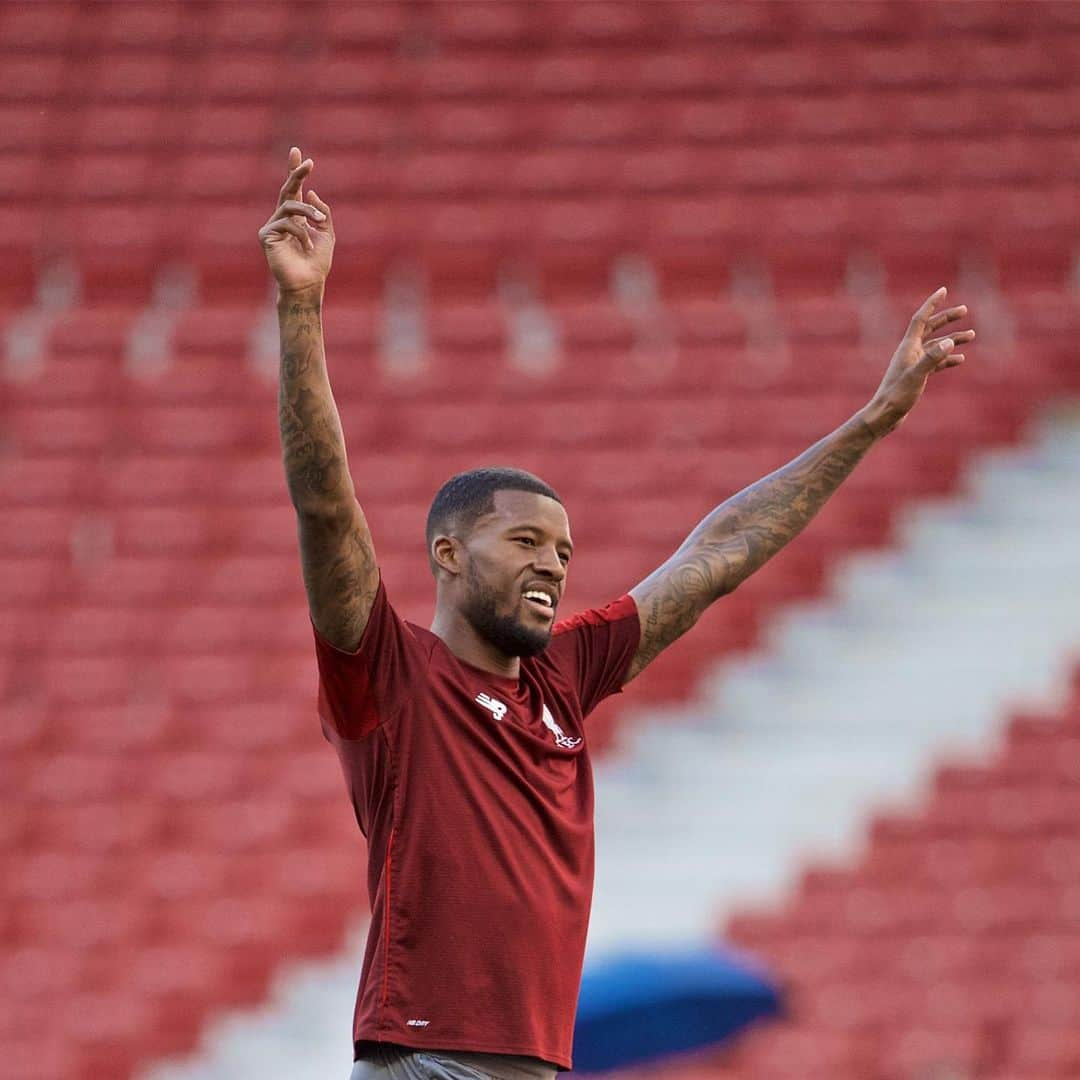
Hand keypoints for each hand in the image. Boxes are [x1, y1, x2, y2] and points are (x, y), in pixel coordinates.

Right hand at [258, 146, 334, 296]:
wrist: (309, 284)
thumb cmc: (317, 263)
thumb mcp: (327, 234)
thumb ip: (321, 213)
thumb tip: (312, 193)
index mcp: (296, 218)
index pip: (294, 190)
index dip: (295, 172)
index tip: (297, 151)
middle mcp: (282, 219)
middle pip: (287, 190)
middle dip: (297, 174)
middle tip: (307, 162)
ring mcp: (273, 226)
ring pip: (290, 205)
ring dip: (308, 212)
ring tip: (319, 223)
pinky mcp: (267, 235)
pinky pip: (287, 224)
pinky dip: (301, 234)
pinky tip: (306, 247)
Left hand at [862, 287, 974, 436]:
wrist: (884, 416)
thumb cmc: (896, 397)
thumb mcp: (916, 377)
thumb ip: (932, 358)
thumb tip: (949, 342)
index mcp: (908, 348)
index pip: (920, 319)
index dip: (932, 304)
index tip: (943, 290)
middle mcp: (909, 352)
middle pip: (930, 329)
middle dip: (947, 318)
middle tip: (965, 310)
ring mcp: (913, 364)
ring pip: (935, 346)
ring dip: (952, 339)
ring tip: (972, 335)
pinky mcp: (916, 376)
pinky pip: (935, 362)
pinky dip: (947, 358)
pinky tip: (960, 359)